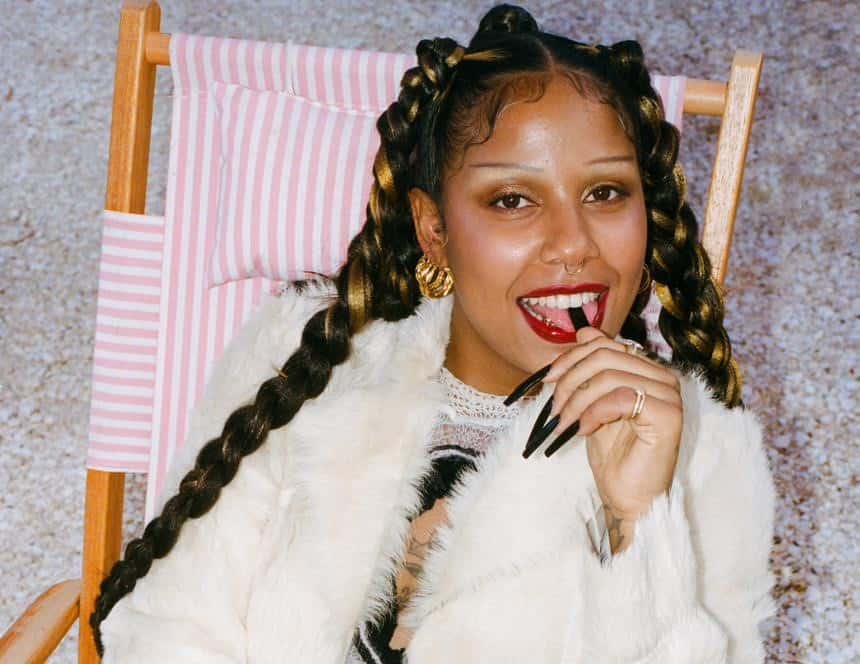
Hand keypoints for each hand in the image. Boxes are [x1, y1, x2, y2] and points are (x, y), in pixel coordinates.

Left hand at [526, 327, 683, 530]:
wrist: (628, 498)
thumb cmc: (614, 456)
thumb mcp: (593, 404)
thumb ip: (591, 370)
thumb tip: (582, 332)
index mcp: (647, 369)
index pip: (605, 344)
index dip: (571, 357)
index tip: (548, 379)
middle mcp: (663, 377)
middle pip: (604, 356)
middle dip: (570, 381)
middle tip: (555, 409)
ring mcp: (669, 395)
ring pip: (608, 376)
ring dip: (577, 400)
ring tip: (565, 423)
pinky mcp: (668, 415)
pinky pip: (620, 397)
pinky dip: (594, 412)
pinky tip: (584, 430)